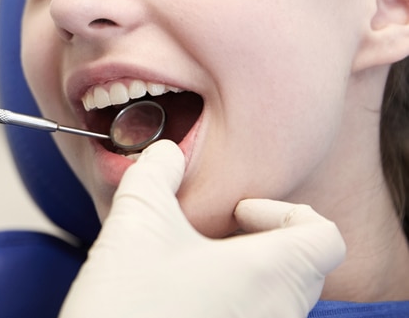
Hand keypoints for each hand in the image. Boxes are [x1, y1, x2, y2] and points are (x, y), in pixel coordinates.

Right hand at [60, 140, 345, 317]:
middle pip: (298, 264)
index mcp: (274, 273)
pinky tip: (172, 298)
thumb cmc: (131, 306)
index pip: (323, 235)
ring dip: (236, 273)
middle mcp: (281, 314)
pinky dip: (223, 302)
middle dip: (252, 239)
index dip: (283, 210)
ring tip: (181, 265)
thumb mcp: (137, 220)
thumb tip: (165, 153)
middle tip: (204, 233)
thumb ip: (156, 172)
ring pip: (272, 297)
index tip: (235, 211)